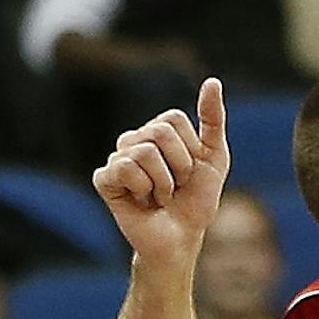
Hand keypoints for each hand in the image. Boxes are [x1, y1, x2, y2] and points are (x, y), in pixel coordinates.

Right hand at [93, 78, 230, 263]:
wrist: (182, 237)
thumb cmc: (197, 199)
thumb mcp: (215, 156)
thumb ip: (213, 119)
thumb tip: (212, 81)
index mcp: (159, 131)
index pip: (174, 119)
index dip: (190, 149)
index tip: (190, 171)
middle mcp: (135, 140)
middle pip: (160, 132)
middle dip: (179, 166)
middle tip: (175, 187)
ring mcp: (117, 158)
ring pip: (143, 152)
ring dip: (163, 183)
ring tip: (159, 196)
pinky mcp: (104, 179)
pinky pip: (122, 169)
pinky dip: (141, 189)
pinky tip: (140, 200)